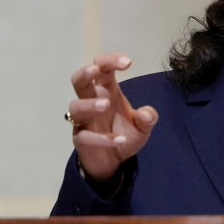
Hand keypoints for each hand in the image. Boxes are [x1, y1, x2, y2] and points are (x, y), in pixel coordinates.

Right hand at [67, 53, 158, 181]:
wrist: (114, 162)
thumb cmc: (124, 134)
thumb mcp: (143, 127)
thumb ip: (147, 118)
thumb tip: (146, 114)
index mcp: (106, 91)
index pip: (102, 68)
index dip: (111, 61)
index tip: (128, 63)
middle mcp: (92, 101)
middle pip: (78, 80)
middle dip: (85, 73)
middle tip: (96, 70)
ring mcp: (83, 120)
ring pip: (76, 106)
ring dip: (90, 103)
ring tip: (106, 105)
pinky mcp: (81, 139)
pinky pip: (85, 136)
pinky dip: (101, 138)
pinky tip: (118, 140)